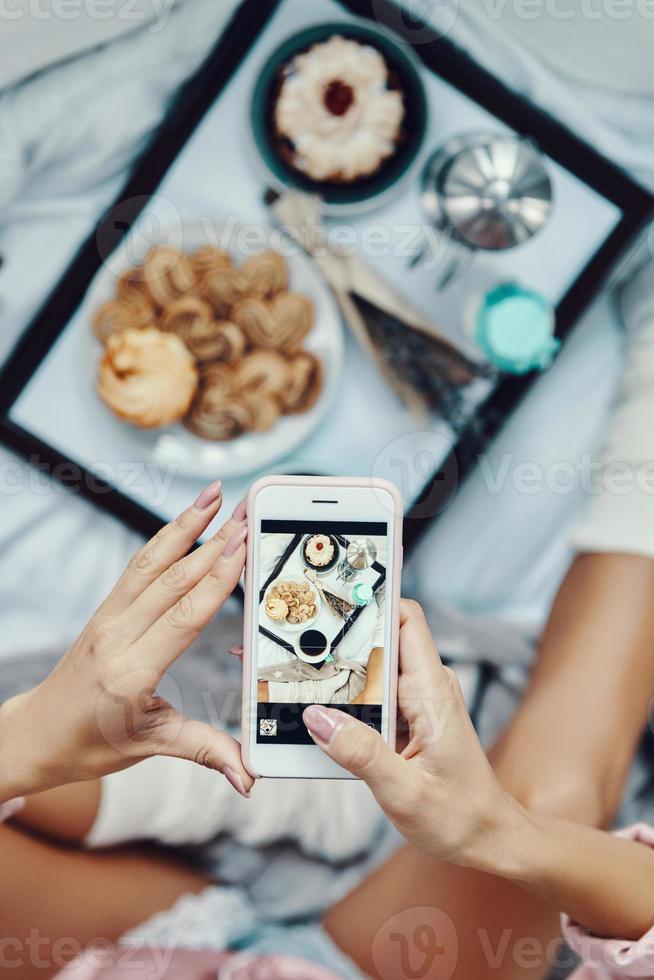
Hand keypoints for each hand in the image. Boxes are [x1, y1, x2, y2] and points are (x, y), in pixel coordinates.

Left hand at [0, 482, 253, 800]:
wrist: (36, 734)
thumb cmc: (87, 744)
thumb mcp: (149, 747)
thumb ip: (205, 751)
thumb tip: (248, 775)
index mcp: (130, 672)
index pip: (183, 617)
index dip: (216, 579)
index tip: (241, 546)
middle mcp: (117, 636)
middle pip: (173, 579)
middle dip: (213, 541)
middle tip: (245, 511)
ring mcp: (108, 618)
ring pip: (152, 562)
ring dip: (185, 525)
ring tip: (214, 495)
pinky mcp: (106, 610)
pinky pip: (138, 567)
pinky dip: (164, 538)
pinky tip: (185, 520)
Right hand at [302, 600, 515, 866]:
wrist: (489, 838)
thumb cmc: (460, 818)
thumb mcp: (405, 793)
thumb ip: (360, 754)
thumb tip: (316, 718)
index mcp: (432, 691)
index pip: (405, 619)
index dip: (372, 598)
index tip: (332, 593)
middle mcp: (426, 686)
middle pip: (379, 638)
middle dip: (337, 636)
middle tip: (291, 642)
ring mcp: (416, 699)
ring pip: (371, 665)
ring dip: (335, 669)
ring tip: (293, 674)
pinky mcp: (407, 716)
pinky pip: (370, 692)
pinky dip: (343, 695)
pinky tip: (315, 708)